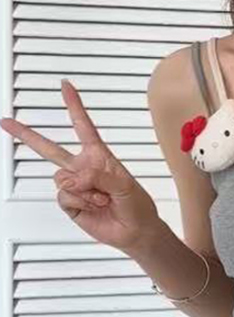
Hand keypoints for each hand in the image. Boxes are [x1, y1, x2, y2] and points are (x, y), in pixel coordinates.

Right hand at [1, 80, 162, 252]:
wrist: (135, 231)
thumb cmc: (137, 205)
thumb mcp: (125, 185)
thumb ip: (99, 177)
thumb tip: (76, 179)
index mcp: (100, 157)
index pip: (84, 127)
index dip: (74, 106)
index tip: (65, 86)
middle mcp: (83, 168)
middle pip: (50, 149)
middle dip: (27, 135)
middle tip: (6, 122)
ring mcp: (75, 186)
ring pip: (61, 178)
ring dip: (85, 190)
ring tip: (102, 198)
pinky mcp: (70, 203)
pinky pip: (64, 196)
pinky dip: (81, 202)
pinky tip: (94, 206)